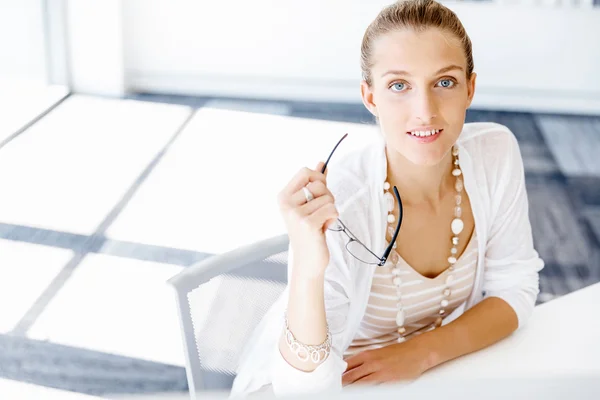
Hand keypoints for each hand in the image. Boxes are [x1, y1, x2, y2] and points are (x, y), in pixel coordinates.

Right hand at [277, 161, 338, 278]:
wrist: (307, 260)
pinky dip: (333, 218)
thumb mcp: (309, 204)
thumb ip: (314, 183)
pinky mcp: (308, 224)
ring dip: (330, 210)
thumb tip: (322, 163)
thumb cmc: (309, 231)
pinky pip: (332, 209)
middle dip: (327, 196)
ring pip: (328, 198)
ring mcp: (296, 214)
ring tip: (321, 222)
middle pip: (318, 184)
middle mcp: (287, 204)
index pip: (305, 172)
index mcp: (284, 197)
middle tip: (321, 212)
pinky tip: (324, 228)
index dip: (318, 178)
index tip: (320, 192)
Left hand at [341, 338, 433, 386]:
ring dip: (352, 389)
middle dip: (342, 384)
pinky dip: (367, 391)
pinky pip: (374, 388)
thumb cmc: (398, 353)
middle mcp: (371, 363)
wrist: (416, 352)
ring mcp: (379, 373)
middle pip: (350, 376)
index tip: (334, 381)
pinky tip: (362, 393)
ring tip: (344, 393)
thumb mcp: (377, 353)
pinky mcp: (388, 381)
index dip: (339, 374)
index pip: (346, 365)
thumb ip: (364, 361)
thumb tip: (351, 368)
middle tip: (335, 390)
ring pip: (360, 384)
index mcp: (367, 355)